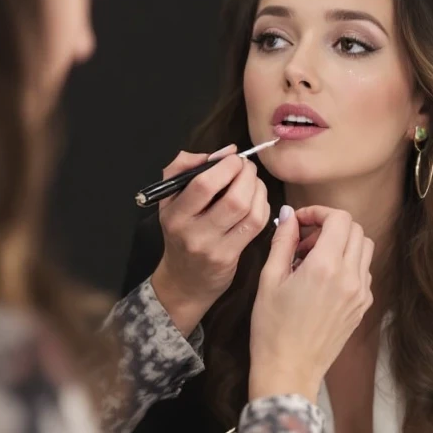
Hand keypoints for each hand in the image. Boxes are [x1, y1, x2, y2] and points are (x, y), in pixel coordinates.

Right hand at [151, 146, 269, 334]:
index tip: (232, 158)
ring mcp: (215, 247)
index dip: (226, 166)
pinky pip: (257, 225)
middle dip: (247, 175)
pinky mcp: (232, 256)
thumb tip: (223, 152)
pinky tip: (258, 199)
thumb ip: (183, 167)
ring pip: (250, 212)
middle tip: (246, 167)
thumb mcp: (169, 198)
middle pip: (234, 198)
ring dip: (258, 189)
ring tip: (253, 180)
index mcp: (176, 214)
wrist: (184, 280)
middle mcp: (193, 233)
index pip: (204, 184)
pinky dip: (263, 205)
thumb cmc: (179, 231)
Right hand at [248, 206, 373, 403]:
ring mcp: (361, 293)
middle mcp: (350, 277)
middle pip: (355, 229)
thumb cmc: (272, 328)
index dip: (318, 212)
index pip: (339, 218)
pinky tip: (323, 279)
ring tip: (313, 259)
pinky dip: (347, 264)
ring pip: (364, 248)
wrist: (289, 371)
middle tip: (304, 242)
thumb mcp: (269, 280)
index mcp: (325, 267)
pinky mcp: (363, 307)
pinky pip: (363, 271)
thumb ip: (283, 242)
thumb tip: (289, 216)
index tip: (300, 221)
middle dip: (329, 226)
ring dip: (341, 243)